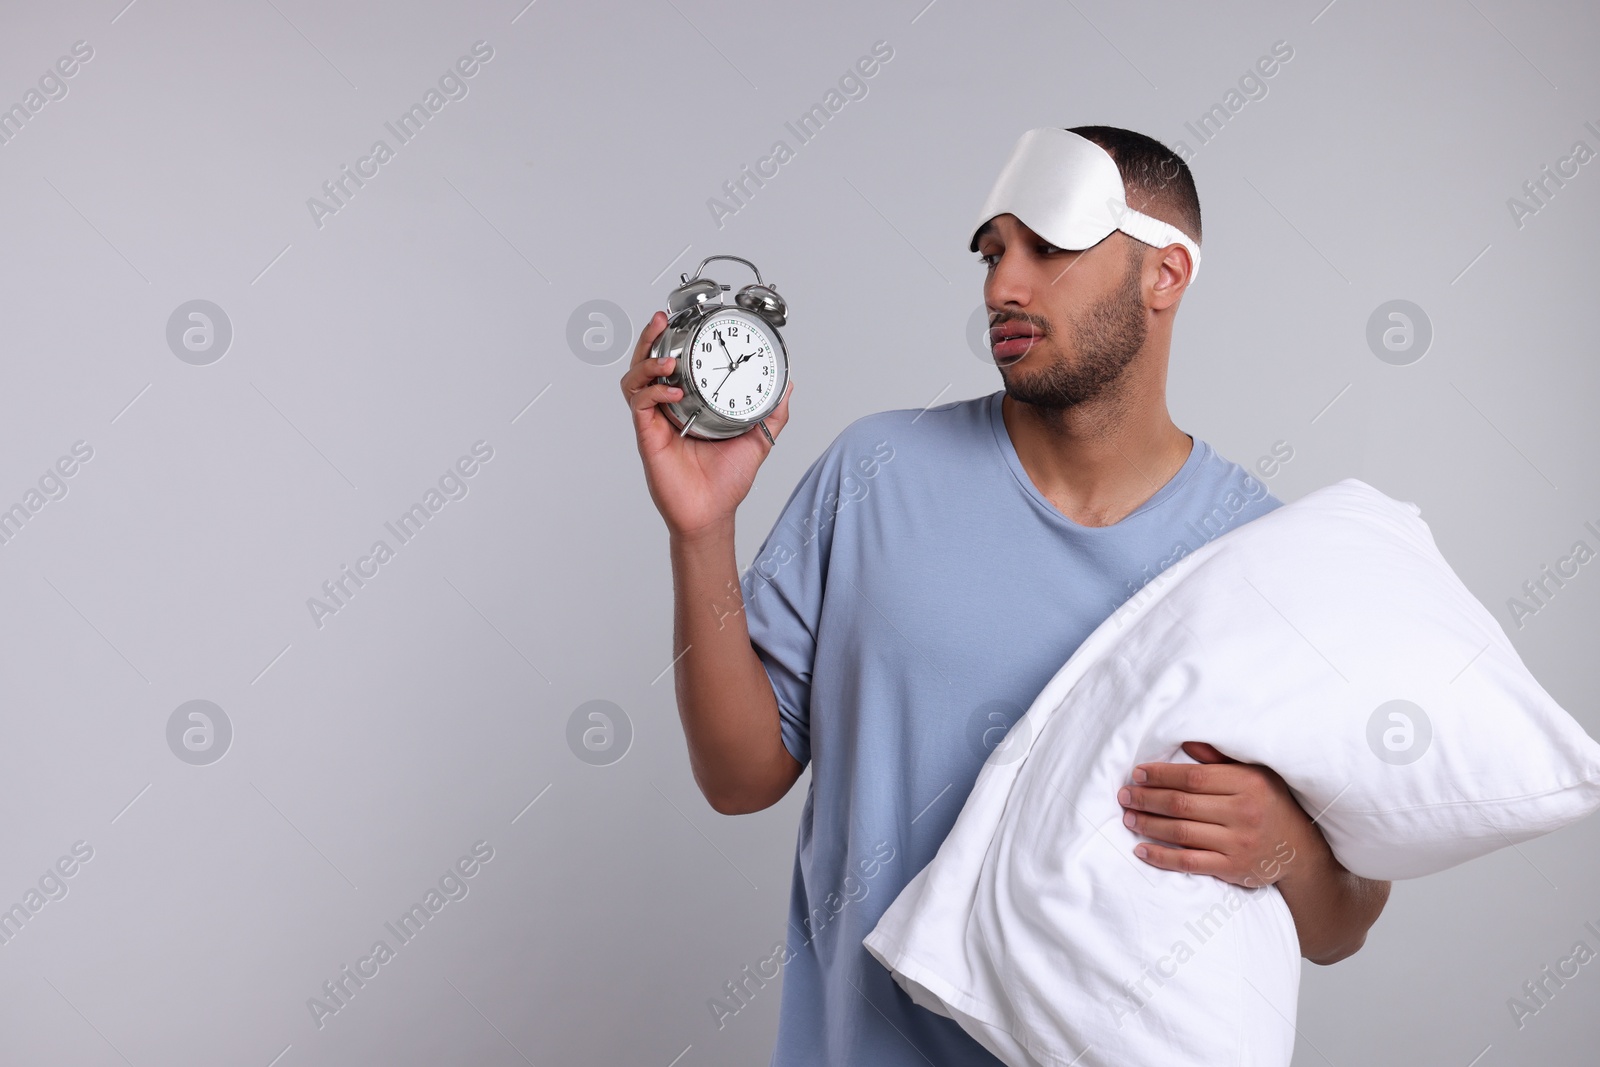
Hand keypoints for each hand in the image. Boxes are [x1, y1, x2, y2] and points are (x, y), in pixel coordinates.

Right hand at [620, 310, 793, 539]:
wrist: (712, 514)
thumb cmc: (726, 481)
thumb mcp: (758, 438)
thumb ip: (772, 412)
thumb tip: (788, 386)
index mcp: (689, 403)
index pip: (674, 363)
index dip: (674, 340)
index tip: (686, 320)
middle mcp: (668, 408)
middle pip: (647, 363)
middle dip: (651, 338)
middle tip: (661, 320)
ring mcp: (656, 421)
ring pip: (635, 379)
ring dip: (647, 361)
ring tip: (667, 358)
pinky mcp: (648, 436)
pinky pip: (641, 404)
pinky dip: (653, 391)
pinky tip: (672, 389)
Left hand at [1116, 740, 1305, 887]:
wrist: (1299, 850)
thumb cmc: (1270, 804)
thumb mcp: (1254, 773)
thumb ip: (1220, 759)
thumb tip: (1185, 744)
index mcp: (1247, 784)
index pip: (1192, 778)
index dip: (1161, 775)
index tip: (1138, 774)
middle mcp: (1243, 813)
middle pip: (1182, 804)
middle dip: (1147, 799)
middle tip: (1124, 796)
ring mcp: (1238, 844)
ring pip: (1181, 833)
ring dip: (1148, 825)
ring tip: (1128, 818)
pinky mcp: (1233, 869)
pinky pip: (1189, 862)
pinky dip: (1162, 857)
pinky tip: (1142, 850)